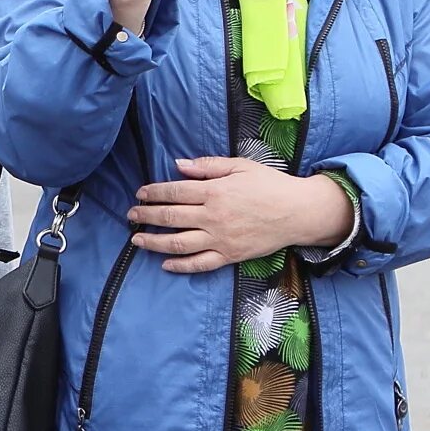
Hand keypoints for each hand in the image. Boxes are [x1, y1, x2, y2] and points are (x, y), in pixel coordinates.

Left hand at [128, 158, 352, 274]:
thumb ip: (208, 166)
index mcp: (215, 192)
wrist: (298, 212)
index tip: (140, 194)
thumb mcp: (240, 166)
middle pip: (170, 217)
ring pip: (178, 243)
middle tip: (131, 215)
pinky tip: (165, 264)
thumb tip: (179, 165)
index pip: (174, 192)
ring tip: (137, 240)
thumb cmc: (270, 185)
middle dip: (146, 216)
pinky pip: (199, 264)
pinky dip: (180, 266)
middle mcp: (213, 217)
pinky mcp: (229, 255)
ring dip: (154, 242)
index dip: (154, 193)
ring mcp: (220, 239)